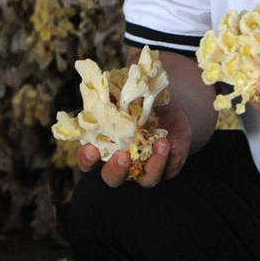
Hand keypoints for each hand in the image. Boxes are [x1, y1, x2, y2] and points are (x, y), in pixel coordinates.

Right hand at [75, 104, 192, 188]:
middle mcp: (123, 164)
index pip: (88, 161)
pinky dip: (172, 158)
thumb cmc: (136, 102)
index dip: (87, 158)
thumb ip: (110, 96)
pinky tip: (172, 144)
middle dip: (117, 169)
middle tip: (123, 155)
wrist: (166, 107)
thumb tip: (101, 81)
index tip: (91, 149)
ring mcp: (146, 168)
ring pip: (147, 179)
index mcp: (104, 148)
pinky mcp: (168, 165)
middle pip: (114, 178)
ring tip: (161, 144)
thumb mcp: (123, 96)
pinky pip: (171, 168)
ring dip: (153, 164)